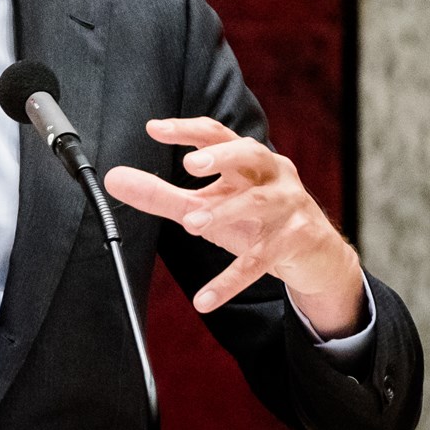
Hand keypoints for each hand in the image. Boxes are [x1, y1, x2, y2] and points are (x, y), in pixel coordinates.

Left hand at [103, 117, 366, 336]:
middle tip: (189, 166)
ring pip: (257, 204)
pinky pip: (260, 260)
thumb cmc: (256, 219)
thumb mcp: (208, 204)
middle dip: (220, 157)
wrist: (316, 256)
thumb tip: (113, 179)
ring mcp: (289, 207)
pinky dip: (231, 280)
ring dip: (223, 213)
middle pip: (249, 154)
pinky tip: (204, 299)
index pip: (218, 134)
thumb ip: (160, 193)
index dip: (186, 130)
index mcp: (249, 160)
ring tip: (189, 224)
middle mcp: (273, 175)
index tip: (154, 129)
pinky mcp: (296, 242)